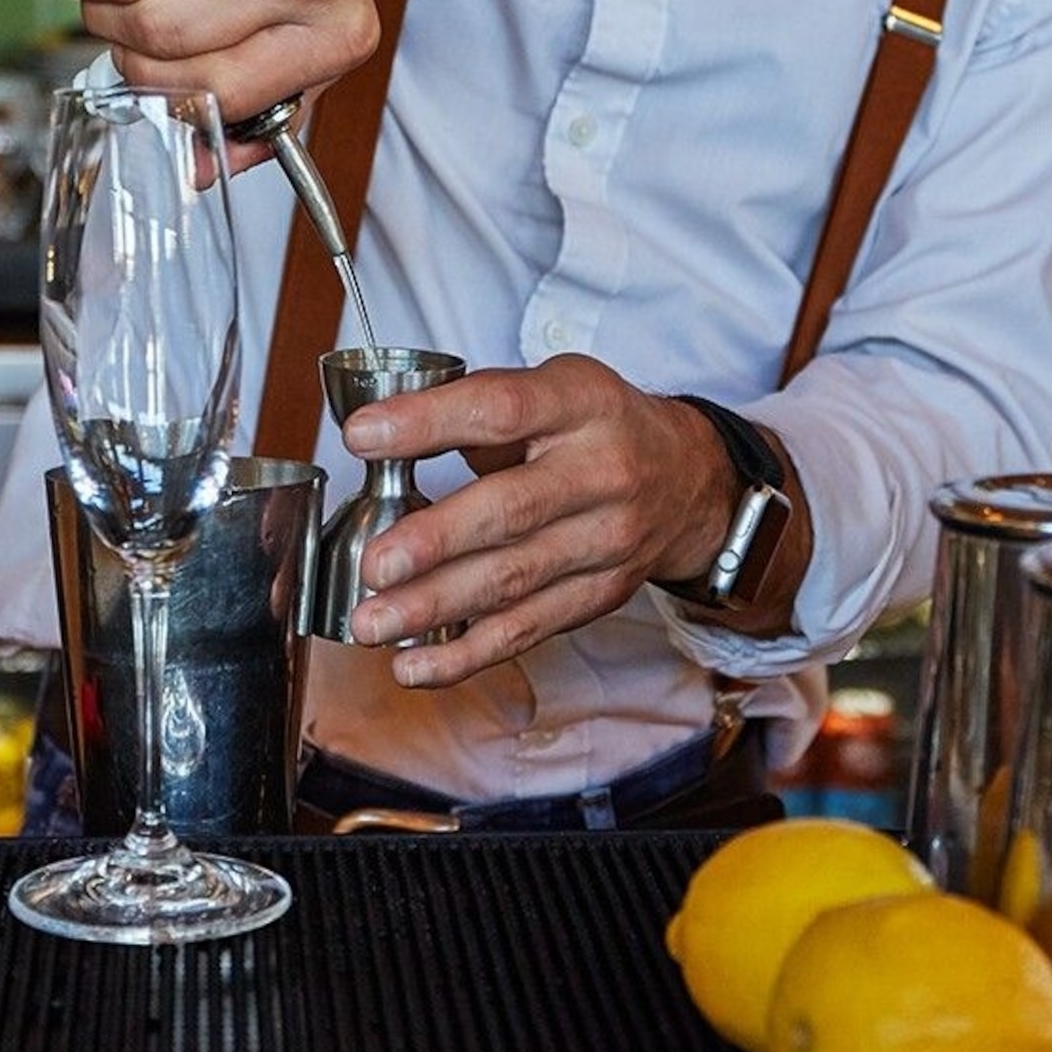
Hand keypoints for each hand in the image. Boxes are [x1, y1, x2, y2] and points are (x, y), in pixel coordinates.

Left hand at [343, 356, 759, 685]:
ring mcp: (606, 541)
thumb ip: (476, 410)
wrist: (688, 479)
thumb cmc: (596, 426)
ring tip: (373, 622)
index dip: (430, 423)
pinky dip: (465, 654)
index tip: (363, 437)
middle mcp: (601, 472)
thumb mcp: (551, 388)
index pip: (502, 408)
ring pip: (514, 581)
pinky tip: (413, 664)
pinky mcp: (599, 595)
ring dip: (436, 608)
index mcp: (579, 403)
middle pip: (513, 511)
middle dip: (436, 542)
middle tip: (375, 564)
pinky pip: (527, 630)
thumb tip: (380, 442)